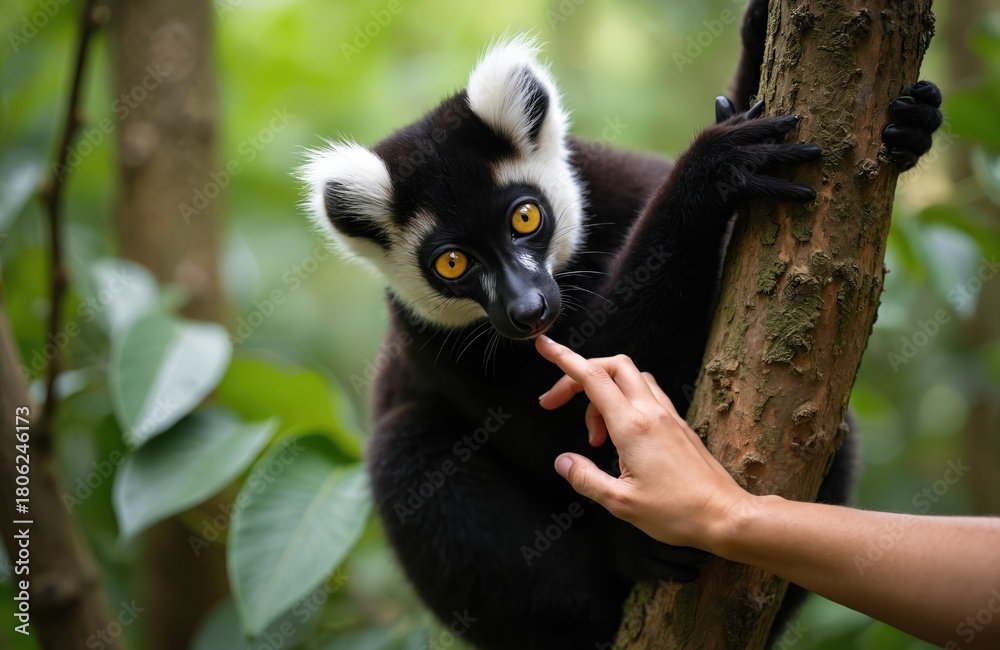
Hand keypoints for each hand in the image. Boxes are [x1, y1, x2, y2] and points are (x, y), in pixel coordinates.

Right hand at [535, 335, 750, 550]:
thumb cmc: (677, 512)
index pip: (592, 378)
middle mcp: (651, 412)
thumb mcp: (621, 503)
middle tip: (558, 402)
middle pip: (612, 365)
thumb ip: (586, 478)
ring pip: (630, 377)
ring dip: (603, 392)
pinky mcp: (677, 424)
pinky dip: (624, 402)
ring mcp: (667, 415)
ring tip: (594, 434)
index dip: (564, 359)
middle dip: (580, 373)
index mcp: (632, 427)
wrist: (726, 516)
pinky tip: (618, 434)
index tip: (545, 346)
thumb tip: (563, 462)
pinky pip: (646, 394)